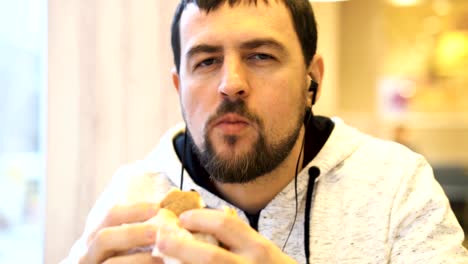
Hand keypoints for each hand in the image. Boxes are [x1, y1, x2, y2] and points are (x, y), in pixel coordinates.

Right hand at [79, 202, 162, 263]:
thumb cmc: (124, 260)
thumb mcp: (126, 245)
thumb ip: (142, 231)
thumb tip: (172, 205)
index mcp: (97, 237)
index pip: (111, 215)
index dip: (134, 210)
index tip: (157, 207)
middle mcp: (88, 254)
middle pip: (104, 238)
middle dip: (131, 233)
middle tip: (156, 233)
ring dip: (137, 260)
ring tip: (160, 259)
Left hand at [155, 208, 296, 263]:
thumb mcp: (261, 248)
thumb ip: (236, 237)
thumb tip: (197, 222)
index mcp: (258, 247)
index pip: (225, 224)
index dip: (199, 218)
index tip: (182, 218)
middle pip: (209, 257)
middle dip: (180, 247)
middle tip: (160, 239)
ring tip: (163, 259)